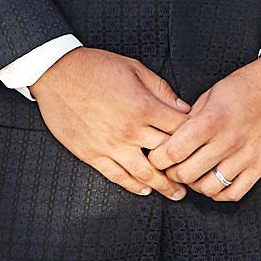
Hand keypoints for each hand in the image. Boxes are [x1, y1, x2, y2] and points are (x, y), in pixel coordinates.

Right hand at [32, 47, 192, 198]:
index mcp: (143, 107)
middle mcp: (129, 130)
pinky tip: (145, 190)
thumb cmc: (97, 67)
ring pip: (143, 173)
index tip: (204, 143)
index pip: (179, 129)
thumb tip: (184, 109)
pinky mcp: (91, 154)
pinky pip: (116, 176)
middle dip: (184, 166)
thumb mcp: (136, 69)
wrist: (57, 74)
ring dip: (163, 185)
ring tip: (176, 193)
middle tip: (197, 175)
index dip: (195, 137)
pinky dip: (133, 186)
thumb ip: (162, 91)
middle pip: (165, 155)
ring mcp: (109, 145)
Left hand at [149, 60, 260, 202]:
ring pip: (208, 188)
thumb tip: (171, 140)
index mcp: (213, 120)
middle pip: (187, 174)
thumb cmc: (246, 86)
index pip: (173, 152)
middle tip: (173, 166)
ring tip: (195, 174)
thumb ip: (190, 120)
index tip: (157, 156)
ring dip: (196, 184)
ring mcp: (246, 156)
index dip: (158, 158)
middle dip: (173, 173)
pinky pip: (234, 193)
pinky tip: (215, 181)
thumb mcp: (211, 94)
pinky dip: (219, 193)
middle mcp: (229, 141)